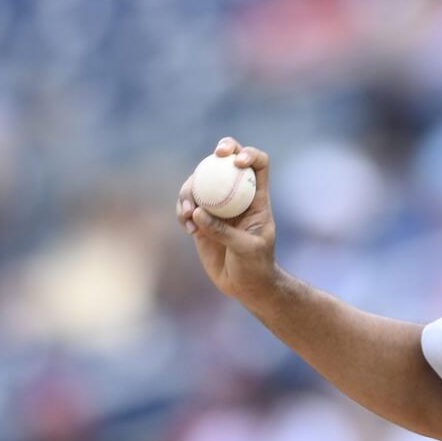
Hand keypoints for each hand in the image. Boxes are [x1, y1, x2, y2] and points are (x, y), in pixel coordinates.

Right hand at [176, 136, 279, 303]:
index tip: (236, 161)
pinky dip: (183, 212)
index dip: (249, 154)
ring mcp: (217, 207)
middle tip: (208, 162)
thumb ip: (224, 231)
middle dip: (216, 154)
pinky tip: (188, 228)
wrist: (245, 285)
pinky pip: (187, 207)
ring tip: (188, 213)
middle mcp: (237, 196)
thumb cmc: (256, 266)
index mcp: (257, 198)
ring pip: (200, 183)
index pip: (258, 164)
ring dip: (189, 191)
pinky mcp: (201, 220)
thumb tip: (199, 212)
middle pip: (225, 163)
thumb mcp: (246, 249)